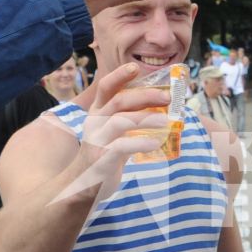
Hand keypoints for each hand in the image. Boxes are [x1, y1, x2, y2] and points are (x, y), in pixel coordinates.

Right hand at [59, 60, 173, 202]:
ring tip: (166, 120)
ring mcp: (97, 139)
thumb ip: (130, 116)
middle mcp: (95, 121)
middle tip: (168, 97)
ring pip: (121, 121)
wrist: (83, 184)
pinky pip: (122, 146)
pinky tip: (155, 142)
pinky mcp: (101, 158)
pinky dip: (140, 142)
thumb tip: (162, 105)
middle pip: (119, 100)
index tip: (136, 67)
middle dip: (145, 95)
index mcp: (98, 111)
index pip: (106, 87)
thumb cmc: (104, 153)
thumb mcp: (114, 131)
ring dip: (146, 118)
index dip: (120, 75)